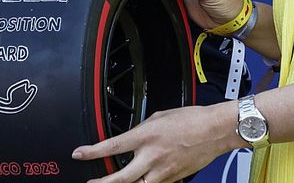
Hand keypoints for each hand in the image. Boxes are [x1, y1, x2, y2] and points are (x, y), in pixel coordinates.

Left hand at [72, 103, 241, 182]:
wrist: (215, 130)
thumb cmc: (190, 119)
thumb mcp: (158, 117)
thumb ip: (142, 129)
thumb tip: (133, 138)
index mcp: (146, 136)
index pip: (112, 146)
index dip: (92, 152)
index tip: (79, 154)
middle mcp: (152, 157)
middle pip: (121, 178)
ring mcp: (163, 171)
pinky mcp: (173, 179)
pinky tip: (141, 181)